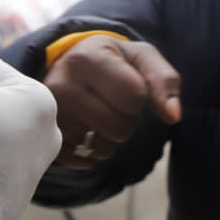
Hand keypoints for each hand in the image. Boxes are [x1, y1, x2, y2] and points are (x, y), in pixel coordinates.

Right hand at [45, 35, 180, 169]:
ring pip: (102, 148)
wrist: (67, 64)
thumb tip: (173, 116)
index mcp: (87, 58)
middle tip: (113, 103)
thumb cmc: (112, 61)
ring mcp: (49, 115)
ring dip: (111, 139)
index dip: (140, 96)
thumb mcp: (140, 57)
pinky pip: (83, 161)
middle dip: (127, 120)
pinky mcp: (45, 137)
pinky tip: (86, 132)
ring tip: (100, 116)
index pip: (134, 96)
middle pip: (119, 127)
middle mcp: (61, 85)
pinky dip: (93, 153)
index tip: (126, 83)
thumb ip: (164, 80)